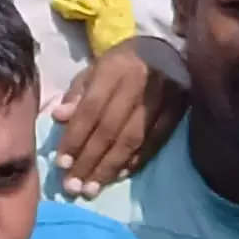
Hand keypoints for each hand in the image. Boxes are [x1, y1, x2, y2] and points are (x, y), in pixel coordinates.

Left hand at [49, 43, 184, 197]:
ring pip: (133, 139)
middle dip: (90, 160)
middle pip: (111, 128)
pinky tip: (118, 176)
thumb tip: (58, 118)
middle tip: (73, 186)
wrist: (167, 50)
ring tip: (92, 188)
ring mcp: (163, 97)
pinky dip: (136, 161)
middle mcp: (140, 82)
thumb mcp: (94, 70)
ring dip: (110, 167)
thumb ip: (76, 95)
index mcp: (114, 69)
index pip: (91, 109)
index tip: (61, 165)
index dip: (75, 138)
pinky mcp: (180, 110)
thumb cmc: (121, 64)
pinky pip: (155, 142)